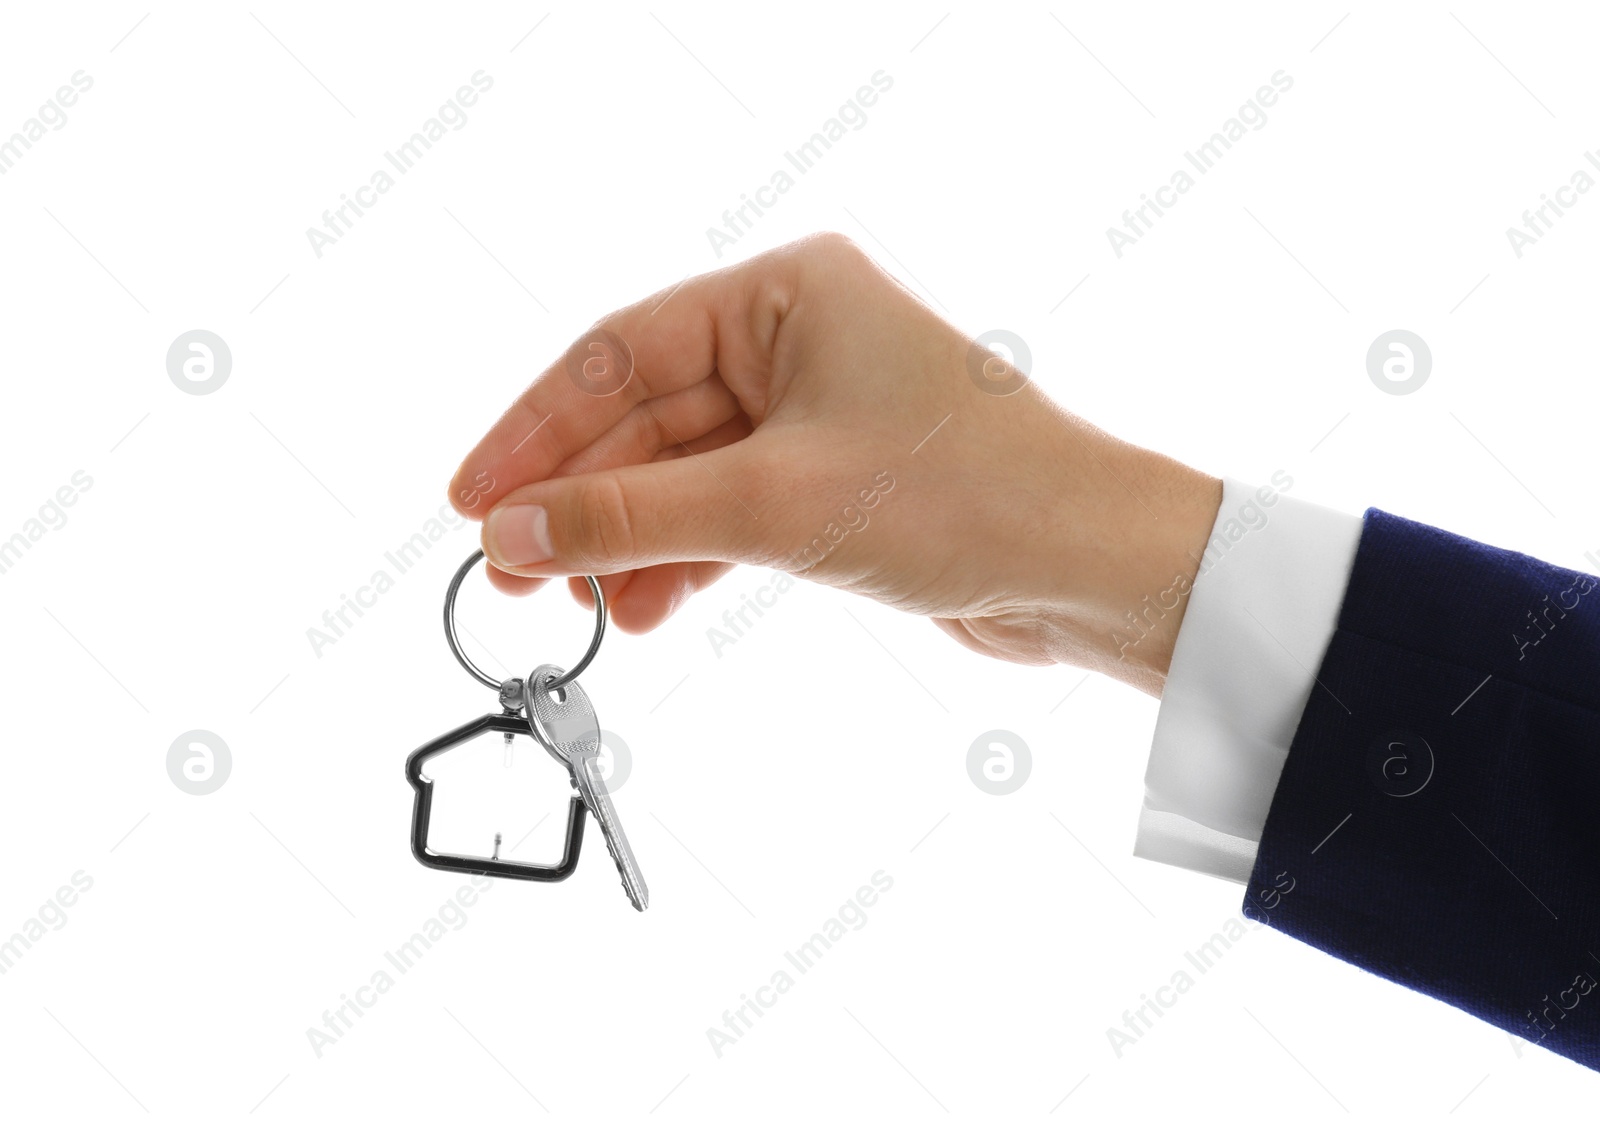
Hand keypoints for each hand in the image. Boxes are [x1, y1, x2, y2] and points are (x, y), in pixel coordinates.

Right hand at [448, 234, 1220, 695]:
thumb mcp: (774, 504)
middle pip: (646, 417)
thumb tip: (509, 534)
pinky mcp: (836, 480)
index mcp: (785, 292)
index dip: (534, 431)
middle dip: (578, 501)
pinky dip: (686, 559)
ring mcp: (817, 411)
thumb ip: (630, 515)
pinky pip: (730, 512)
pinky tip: (645, 609)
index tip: (471, 501)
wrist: (1092, 568)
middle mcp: (798, 337)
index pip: (619, 354)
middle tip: (505, 572)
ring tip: (575, 610)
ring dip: (628, 541)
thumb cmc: (966, 497)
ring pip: (685, 473)